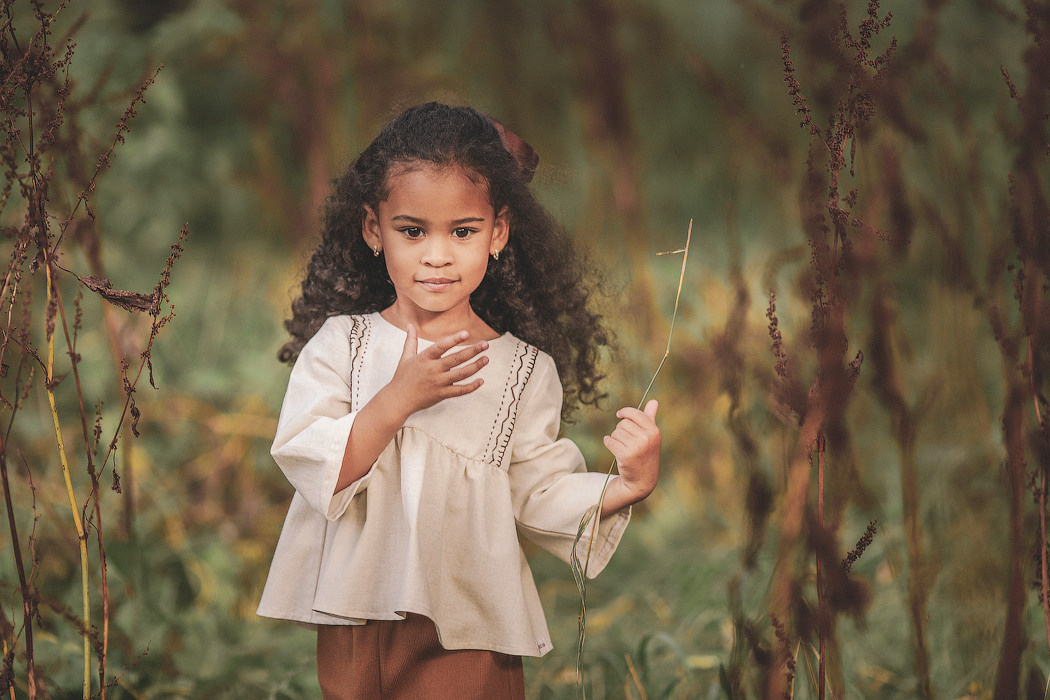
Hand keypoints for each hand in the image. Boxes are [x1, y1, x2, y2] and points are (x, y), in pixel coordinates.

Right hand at [386, 323, 488, 416]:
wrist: (398, 400)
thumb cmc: (402, 377)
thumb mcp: (405, 357)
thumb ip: (411, 340)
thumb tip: (409, 324)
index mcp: (424, 358)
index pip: (441, 347)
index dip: (454, 339)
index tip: (466, 333)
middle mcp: (433, 370)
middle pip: (456, 359)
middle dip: (473, 351)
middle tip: (485, 344)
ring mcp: (438, 383)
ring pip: (461, 374)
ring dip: (476, 366)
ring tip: (486, 359)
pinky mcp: (442, 394)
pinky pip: (460, 391)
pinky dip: (472, 386)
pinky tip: (481, 381)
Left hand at [601, 400, 660, 515]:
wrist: (642, 480)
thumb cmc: (646, 454)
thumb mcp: (651, 436)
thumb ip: (651, 418)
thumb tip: (654, 401)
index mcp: (654, 431)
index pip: (635, 413)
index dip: (625, 412)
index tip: (619, 414)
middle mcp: (647, 438)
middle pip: (623, 423)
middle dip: (621, 430)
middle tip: (626, 441)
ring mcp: (637, 447)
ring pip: (616, 432)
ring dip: (615, 438)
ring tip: (623, 447)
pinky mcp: (625, 455)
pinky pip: (609, 441)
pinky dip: (608, 443)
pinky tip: (614, 448)